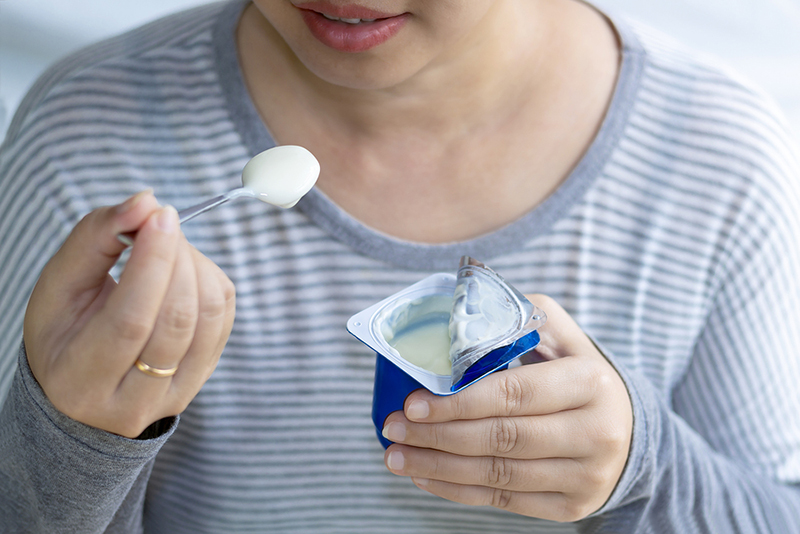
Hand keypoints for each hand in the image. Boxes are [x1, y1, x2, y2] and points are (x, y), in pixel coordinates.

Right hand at [23, 190, 235, 437]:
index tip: (159, 215)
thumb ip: (95, 238)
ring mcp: (175, 395)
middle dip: (176, 256)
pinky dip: (209, 280)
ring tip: (168, 246)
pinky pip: (222, 318)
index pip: (131, 321)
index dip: (152, 263)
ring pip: (207, 318)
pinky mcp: (203, 377)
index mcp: (81, 381)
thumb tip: (146, 202)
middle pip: (176, 319)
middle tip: (161, 222)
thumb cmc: (65, 331)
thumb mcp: (60, 286)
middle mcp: (133, 401)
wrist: (83, 389)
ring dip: (195, 265)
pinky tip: (184, 270)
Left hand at [381, 295, 632, 521]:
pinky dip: (457, 490)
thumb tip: (457, 319)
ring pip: (498, 475)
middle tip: (392, 428)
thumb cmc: (577, 374)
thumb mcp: (561, 336)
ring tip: (396, 455)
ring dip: (438, 466)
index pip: (515, 394)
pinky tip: (425, 475)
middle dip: (437, 435)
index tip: (413, 402)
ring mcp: (586, 476)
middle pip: (502, 438)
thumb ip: (517, 319)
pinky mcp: (572, 507)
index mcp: (591, 382)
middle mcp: (596, 433)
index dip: (459, 402)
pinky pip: (504, 501)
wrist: (627, 430)